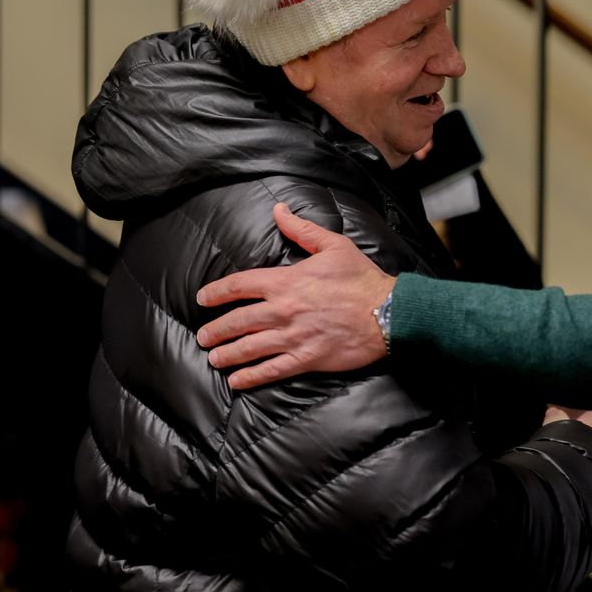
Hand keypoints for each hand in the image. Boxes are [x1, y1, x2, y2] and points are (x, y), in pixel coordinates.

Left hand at [196, 203, 395, 388]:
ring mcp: (293, 337)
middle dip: (216, 330)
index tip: (203, 299)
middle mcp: (283, 310)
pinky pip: (271, 369)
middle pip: (238, 321)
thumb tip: (279, 210)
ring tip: (214, 358)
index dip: (217, 292)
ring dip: (227, 354)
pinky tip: (237, 380)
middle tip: (203, 337)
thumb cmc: (361, 278)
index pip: (240, 285)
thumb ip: (301, 230)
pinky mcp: (306, 359)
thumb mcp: (333, 245)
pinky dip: (251, 376)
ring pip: (249, 348)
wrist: (388, 312)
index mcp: (286, 281)